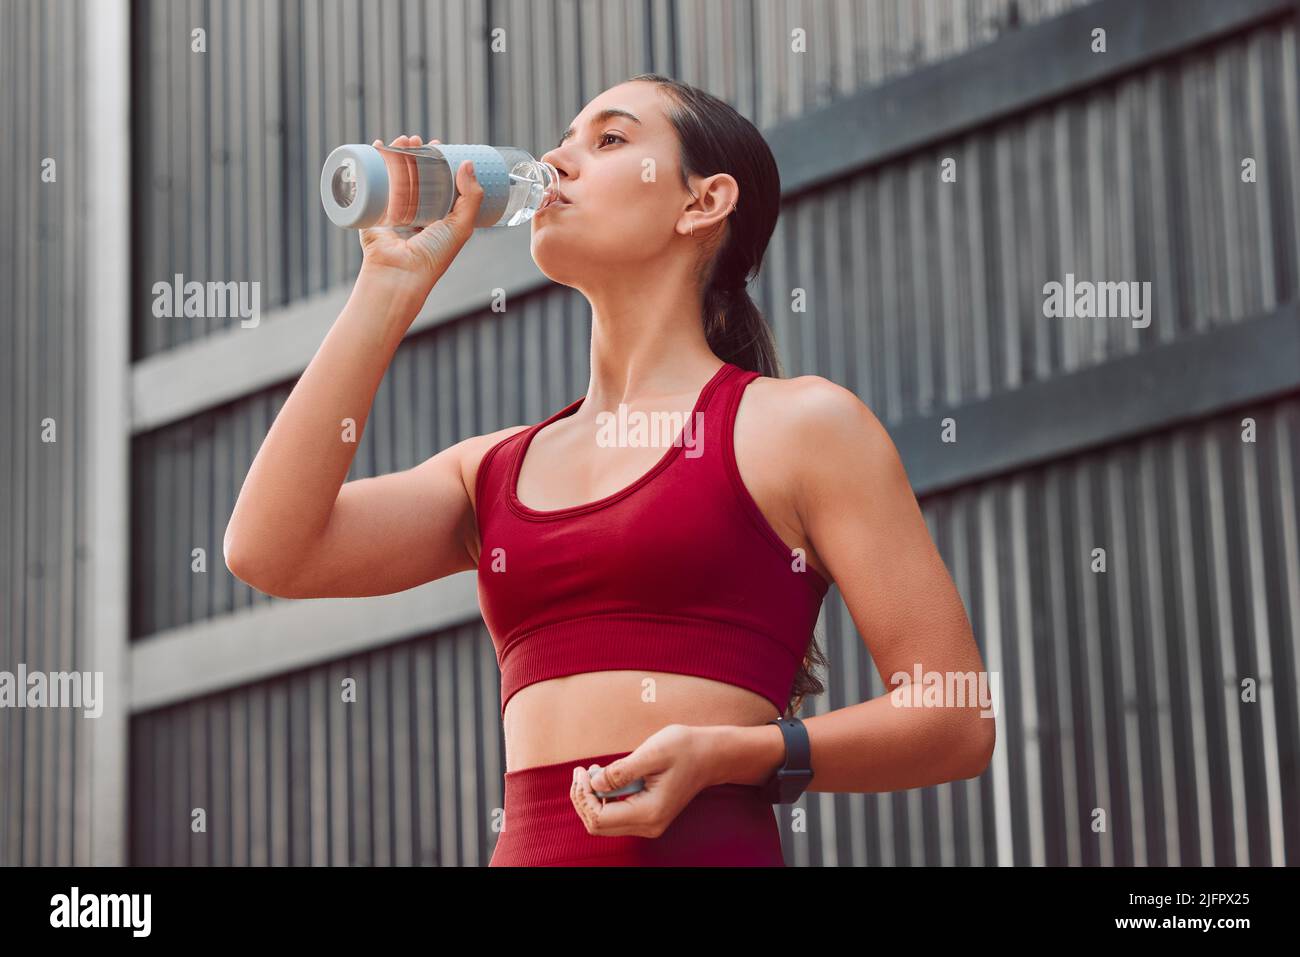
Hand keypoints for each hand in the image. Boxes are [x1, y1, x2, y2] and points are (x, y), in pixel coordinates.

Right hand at [357, 133, 484, 295]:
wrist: (400, 273)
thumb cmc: (434, 255)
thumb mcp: (461, 226)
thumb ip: (471, 197)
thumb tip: (468, 163)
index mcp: (436, 217)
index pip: (437, 182)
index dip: (437, 162)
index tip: (438, 145)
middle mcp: (414, 213)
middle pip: (414, 175)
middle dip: (414, 153)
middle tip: (417, 140)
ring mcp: (392, 211)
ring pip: (393, 175)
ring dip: (395, 154)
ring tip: (402, 140)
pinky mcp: (373, 212)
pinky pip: (371, 183)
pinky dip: (372, 162)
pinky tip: (375, 147)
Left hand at [569, 724, 715, 838]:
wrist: (710, 755)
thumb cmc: (684, 748)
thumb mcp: (652, 753)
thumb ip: (621, 771)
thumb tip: (594, 783)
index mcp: (649, 812)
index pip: (598, 818)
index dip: (583, 795)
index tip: (582, 770)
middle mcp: (648, 825)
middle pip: (597, 825)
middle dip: (583, 798)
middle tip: (582, 770)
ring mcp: (648, 824)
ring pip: (603, 823)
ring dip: (591, 798)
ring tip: (593, 770)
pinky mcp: (647, 816)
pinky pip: (614, 815)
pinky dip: (602, 798)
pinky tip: (604, 776)